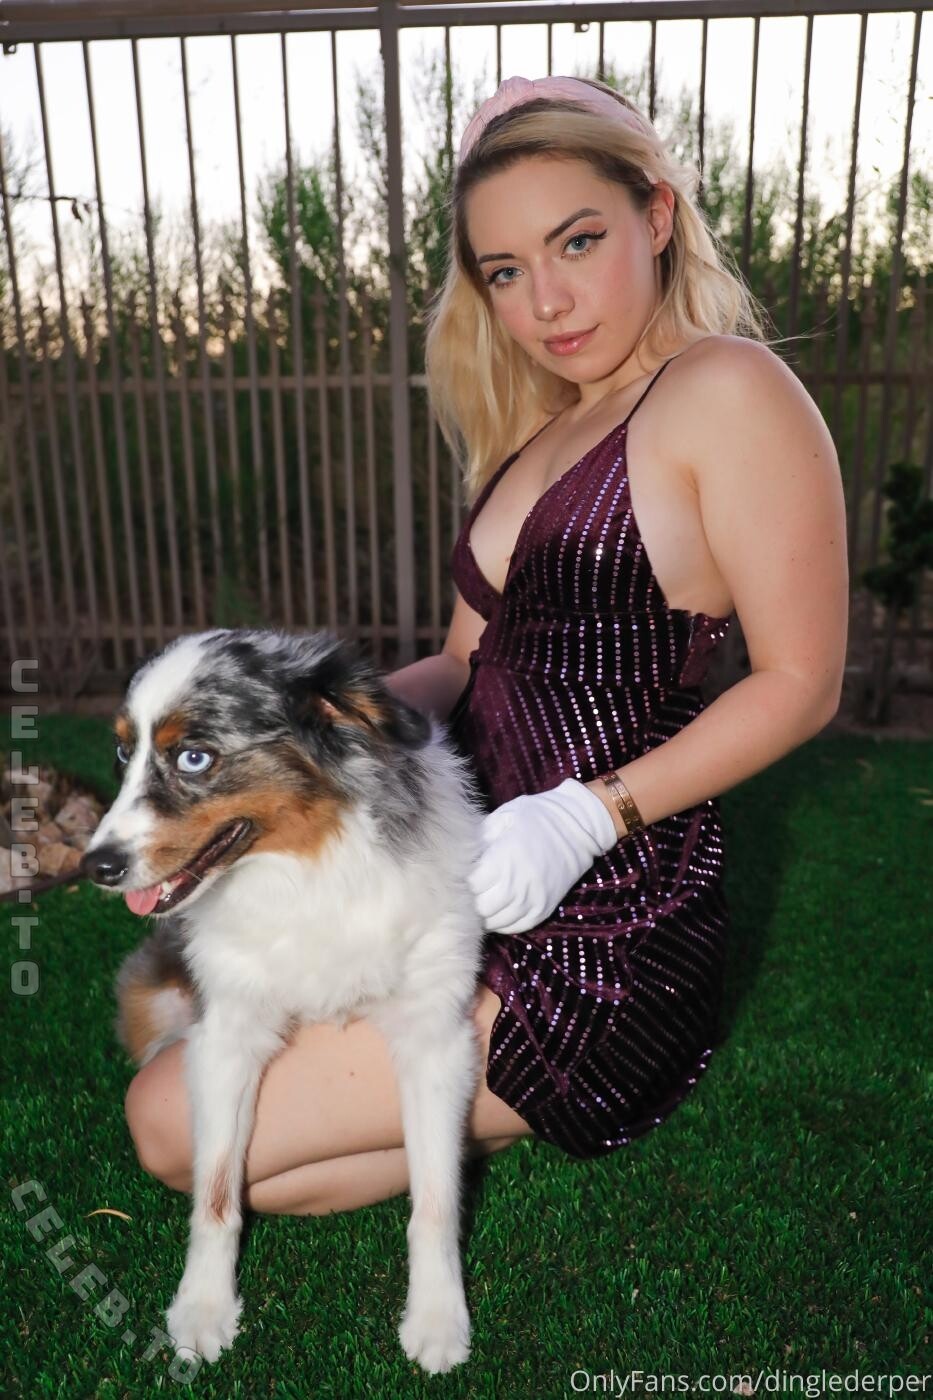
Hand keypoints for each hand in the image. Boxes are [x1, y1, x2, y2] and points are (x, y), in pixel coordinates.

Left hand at [467, 777, 618, 934]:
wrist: (578, 827)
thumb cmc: (537, 816)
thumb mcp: (503, 817)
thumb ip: (479, 838)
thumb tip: (460, 854)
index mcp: (504, 860)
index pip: (470, 884)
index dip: (463, 880)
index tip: (462, 872)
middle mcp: (517, 885)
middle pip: (480, 908)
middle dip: (471, 899)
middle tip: (470, 887)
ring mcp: (532, 900)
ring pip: (495, 922)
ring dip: (485, 913)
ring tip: (482, 898)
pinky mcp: (543, 909)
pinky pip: (514, 927)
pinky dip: (502, 921)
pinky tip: (497, 909)